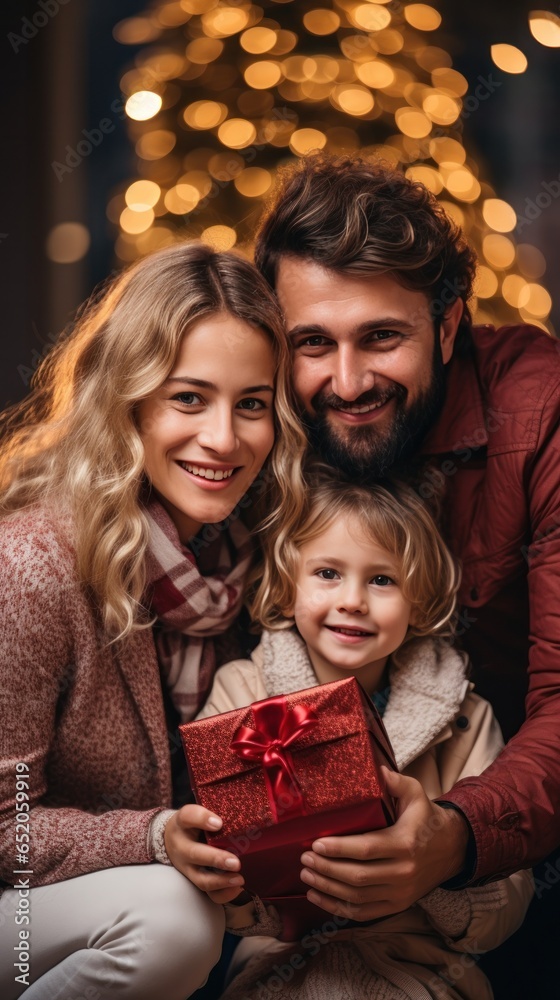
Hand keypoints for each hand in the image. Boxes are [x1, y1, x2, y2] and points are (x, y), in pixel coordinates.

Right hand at [164, 804, 244, 904]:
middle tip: (236, 862)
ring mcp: (188, 867)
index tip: (219, 823)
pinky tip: (237, 888)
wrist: (172, 839)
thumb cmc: (193, 823)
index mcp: (182, 823)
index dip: (202, 819)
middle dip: (216, 859)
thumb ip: (214, 811)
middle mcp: (182, 847)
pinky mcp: (196, 880)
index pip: (188, 817)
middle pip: (195, 854)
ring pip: (201, 879)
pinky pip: (208, 894)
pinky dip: (223, 894)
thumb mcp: (197, 812)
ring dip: (221, 881)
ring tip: (239, 879)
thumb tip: (237, 815)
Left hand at [299, 767, 469, 921]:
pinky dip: (337, 908)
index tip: (316, 842)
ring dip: (327, 888)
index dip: (339, 848)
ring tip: (307, 873)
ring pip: (357, 897)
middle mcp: (403, 873)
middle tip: (305, 857)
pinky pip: (363, 913)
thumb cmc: (426, 819)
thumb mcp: (416, 794)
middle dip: (327, 868)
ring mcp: (400, 894)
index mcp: (405, 845)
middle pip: (357, 876)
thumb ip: (396, 782)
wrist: (451, 849)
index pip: (366, 849)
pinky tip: (318, 896)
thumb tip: (376, 770)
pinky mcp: (396, 905)